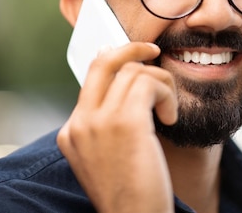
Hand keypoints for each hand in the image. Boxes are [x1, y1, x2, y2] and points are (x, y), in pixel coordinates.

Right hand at [57, 42, 177, 212]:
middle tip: (154, 51)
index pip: (91, 78)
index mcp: (72, 132)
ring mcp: (98, 122)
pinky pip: (150, 83)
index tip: (137, 58)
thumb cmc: (133, 193)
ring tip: (168, 112)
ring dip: (162, 84)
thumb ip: (110, 124)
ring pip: (134, 71)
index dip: (117, 61)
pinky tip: (169, 119)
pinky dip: (167, 94)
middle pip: (103, 62)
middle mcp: (80, 124)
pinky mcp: (124, 122)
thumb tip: (129, 86)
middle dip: (132, 48)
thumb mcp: (111, 156)